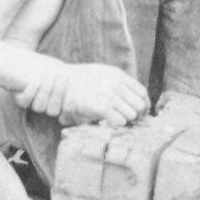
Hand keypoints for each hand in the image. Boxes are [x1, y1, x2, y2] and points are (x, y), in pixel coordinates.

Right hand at [16, 63, 148, 126]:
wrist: (56, 79)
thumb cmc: (77, 80)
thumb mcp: (100, 74)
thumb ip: (115, 83)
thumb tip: (127, 98)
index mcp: (118, 75)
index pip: (142, 92)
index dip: (143, 105)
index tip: (140, 113)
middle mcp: (117, 84)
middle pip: (140, 105)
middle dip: (137, 115)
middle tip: (130, 121)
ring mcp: (109, 94)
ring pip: (132, 114)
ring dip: (127, 120)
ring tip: (118, 122)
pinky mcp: (101, 106)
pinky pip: (120, 120)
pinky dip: (118, 125)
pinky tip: (110, 124)